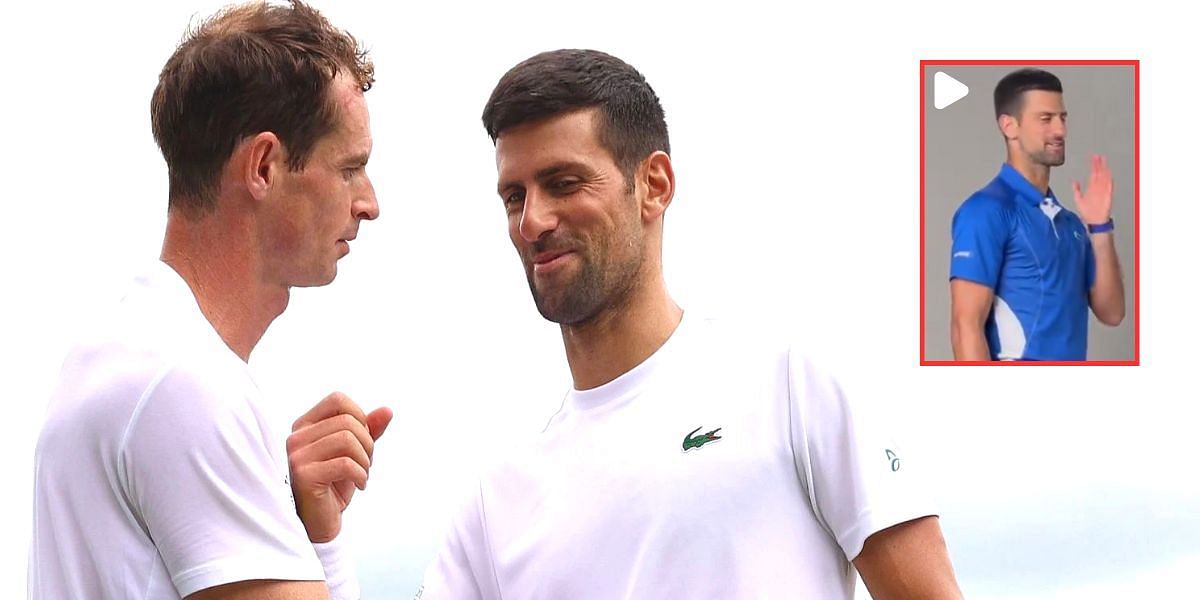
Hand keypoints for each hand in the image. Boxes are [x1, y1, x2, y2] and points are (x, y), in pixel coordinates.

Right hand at [287, 392, 392, 542]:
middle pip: (348, 421)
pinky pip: (345, 463)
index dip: (360, 418)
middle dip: (367, 444)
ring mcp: (297, 455)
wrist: (318, 524)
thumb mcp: (354, 454)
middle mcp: (296, 437)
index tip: (362, 442)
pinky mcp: (303, 475)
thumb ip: (368, 431)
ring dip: (365, 461)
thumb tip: (387, 411)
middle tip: (365, 465)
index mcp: (305, 426)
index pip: (338, 400)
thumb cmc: (333, 487)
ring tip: (361, 475)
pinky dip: (360, 475)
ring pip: (348, 440)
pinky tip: (359, 486)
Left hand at [1072, 154, 1113, 225]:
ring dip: (1103, 169)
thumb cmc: (1088, 213)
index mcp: (1091, 188)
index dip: (1093, 166)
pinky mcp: (1107, 195)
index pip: (1093, 174)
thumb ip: (1076, 190)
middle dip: (1098, 165)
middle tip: (1097, 156)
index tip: (1093, 158)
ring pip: (1104, 177)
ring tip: (1103, 161)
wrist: (1094, 222)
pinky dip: (1109, 179)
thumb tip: (1074, 181)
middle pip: (1098, 174)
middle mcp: (1097, 188)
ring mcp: (1103, 191)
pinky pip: (1109, 186)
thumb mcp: (1078, 200)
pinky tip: (1108, 173)